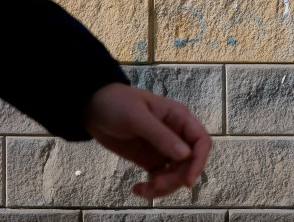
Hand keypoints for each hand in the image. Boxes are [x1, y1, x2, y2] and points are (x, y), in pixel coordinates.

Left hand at [84, 82, 211, 198]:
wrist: (93, 108)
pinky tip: (137, 189)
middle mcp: (176, 134)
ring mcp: (164, 149)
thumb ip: (161, 136)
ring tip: (143, 189)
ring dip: (164, 186)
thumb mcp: (138, 118)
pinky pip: (160, 178)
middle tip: (156, 184)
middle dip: (176, 178)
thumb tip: (186, 155)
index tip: (187, 181)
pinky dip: (152, 188)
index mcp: (179, 118)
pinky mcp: (150, 160)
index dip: (199, 161)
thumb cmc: (117, 104)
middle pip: (190, 162)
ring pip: (176, 174)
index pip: (201, 141)